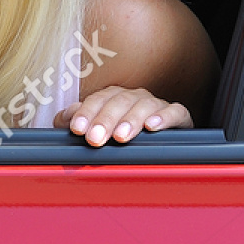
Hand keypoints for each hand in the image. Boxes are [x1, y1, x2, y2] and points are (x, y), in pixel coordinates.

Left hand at [54, 85, 192, 146]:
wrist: (159, 146)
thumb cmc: (122, 136)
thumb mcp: (97, 129)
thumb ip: (77, 121)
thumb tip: (64, 117)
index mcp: (114, 97)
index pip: (98, 99)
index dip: (86, 112)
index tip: (77, 129)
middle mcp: (135, 97)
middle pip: (119, 102)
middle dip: (105, 120)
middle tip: (95, 138)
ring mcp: (157, 105)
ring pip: (144, 105)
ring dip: (131, 120)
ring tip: (121, 137)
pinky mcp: (179, 117)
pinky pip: (175, 112)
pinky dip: (165, 117)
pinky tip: (152, 127)